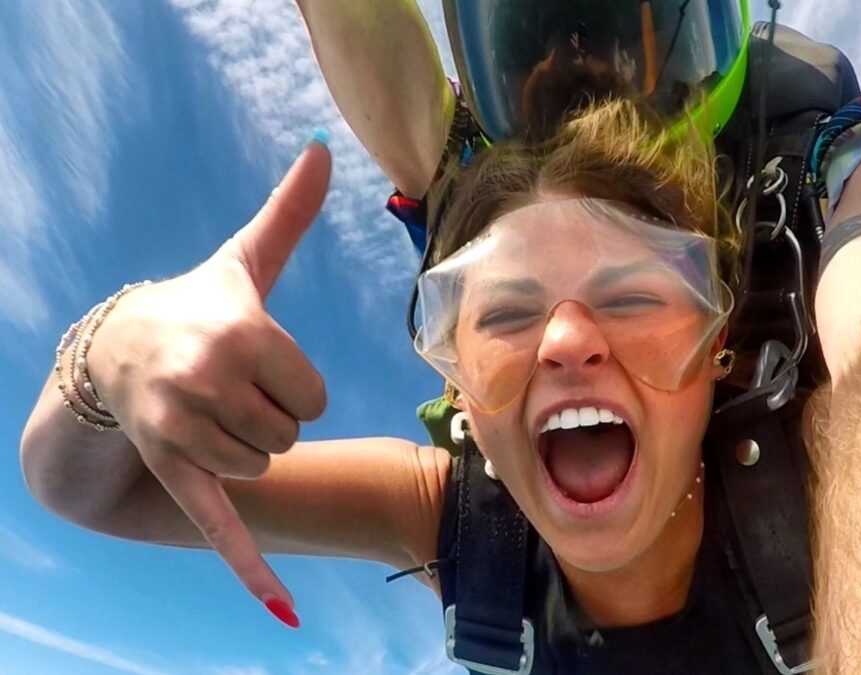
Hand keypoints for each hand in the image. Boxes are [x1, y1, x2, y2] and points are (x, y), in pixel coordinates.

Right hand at [89, 141, 331, 626]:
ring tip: (210, 411)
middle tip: (230, 389)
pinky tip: (282, 607)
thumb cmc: (199, 307)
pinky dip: (251, 567)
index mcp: (246, 334)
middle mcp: (210, 381)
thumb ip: (290, 213)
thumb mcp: (243, 262)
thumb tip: (328, 149)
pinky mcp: (175, 473)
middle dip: (270, 418)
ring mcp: (186, 431)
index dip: (295, 386)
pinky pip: (220, 525)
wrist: (113, 349)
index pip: (315, 395)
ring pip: (263, 469)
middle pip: (290, 435)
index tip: (259, 365)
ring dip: (246, 448)